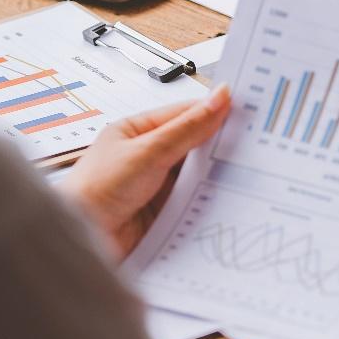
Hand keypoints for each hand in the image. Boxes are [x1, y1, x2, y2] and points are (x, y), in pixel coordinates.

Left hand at [57, 86, 231, 260]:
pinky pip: (195, 197)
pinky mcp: (165, 209)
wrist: (83, 240)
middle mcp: (148, 155)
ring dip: (216, 172)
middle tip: (254, 141)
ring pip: (197, 172)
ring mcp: (157, 183)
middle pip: (194, 143)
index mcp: (137, 131)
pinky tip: (229, 195)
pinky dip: (210, 196)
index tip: (247, 111)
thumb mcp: (149, 152)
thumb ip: (188, 128)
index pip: (185, 114)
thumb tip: (219, 97)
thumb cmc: (97, 189)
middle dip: (220, 144)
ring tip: (248, 168)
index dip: (215, 111)